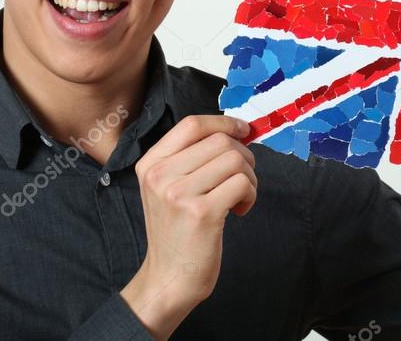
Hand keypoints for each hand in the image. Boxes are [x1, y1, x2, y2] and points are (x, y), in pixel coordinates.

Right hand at [121, 115, 256, 338]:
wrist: (169, 278)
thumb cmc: (177, 232)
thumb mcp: (166, 188)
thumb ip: (189, 158)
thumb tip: (234, 130)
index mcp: (150, 164)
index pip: (192, 124)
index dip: (223, 122)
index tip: (243, 130)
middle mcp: (160, 174)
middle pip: (219, 140)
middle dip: (243, 156)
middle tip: (242, 179)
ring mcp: (179, 193)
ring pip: (235, 160)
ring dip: (249, 178)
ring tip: (240, 197)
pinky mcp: (201, 212)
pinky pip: (242, 183)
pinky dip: (250, 195)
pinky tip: (239, 210)